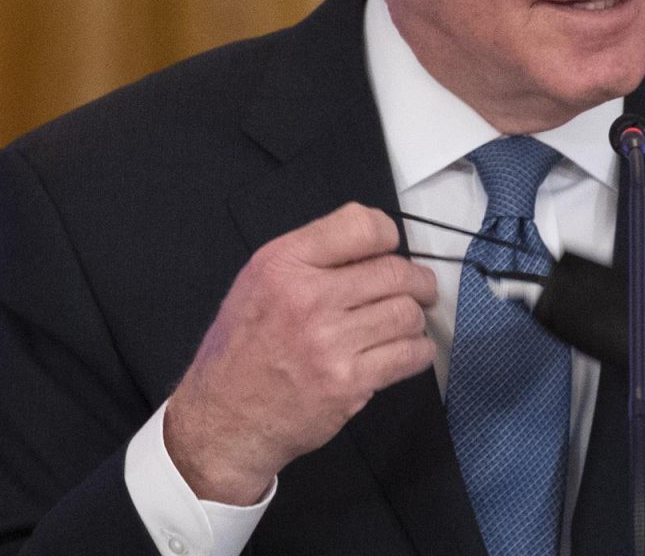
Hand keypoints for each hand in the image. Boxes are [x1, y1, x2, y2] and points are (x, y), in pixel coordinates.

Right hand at [164, 204, 436, 503]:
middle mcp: (306, 298)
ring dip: (415, 318)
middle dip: (417, 280)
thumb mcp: (258, 282)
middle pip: (395, 271)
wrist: (224, 419)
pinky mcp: (347, 383)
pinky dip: (418, 351)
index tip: (390, 251)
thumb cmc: (242, 349)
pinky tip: (406, 351)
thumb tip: (376, 245)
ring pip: (407, 313)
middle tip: (420, 289)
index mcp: (283, 264)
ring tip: (404, 323)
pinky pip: (409, 354)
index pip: (362, 225)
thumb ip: (312, 256)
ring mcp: (328, 343)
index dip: (387, 236)